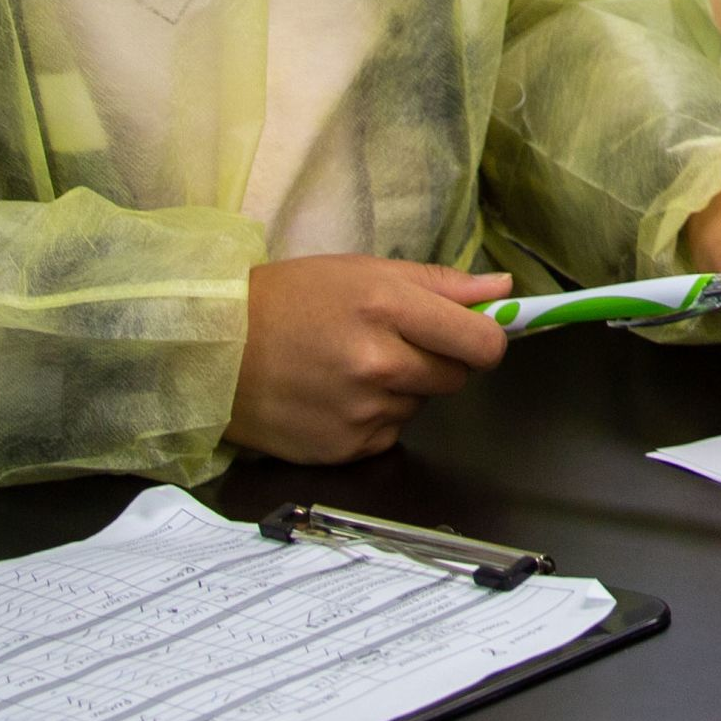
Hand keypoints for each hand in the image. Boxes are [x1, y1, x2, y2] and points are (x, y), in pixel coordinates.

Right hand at [229, 256, 515, 464]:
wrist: (216, 351)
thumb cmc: (290, 300)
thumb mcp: (363, 271)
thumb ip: (440, 284)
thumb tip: (504, 291)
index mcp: (388, 308)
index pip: (481, 343)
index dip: (486, 340)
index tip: (472, 336)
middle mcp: (380, 364)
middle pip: (457, 377)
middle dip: (438, 361)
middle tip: (394, 343)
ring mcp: (362, 411)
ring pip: (420, 405)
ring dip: (402, 389)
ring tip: (352, 366)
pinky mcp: (345, 449)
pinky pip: (389, 433)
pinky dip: (374, 418)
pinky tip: (337, 396)